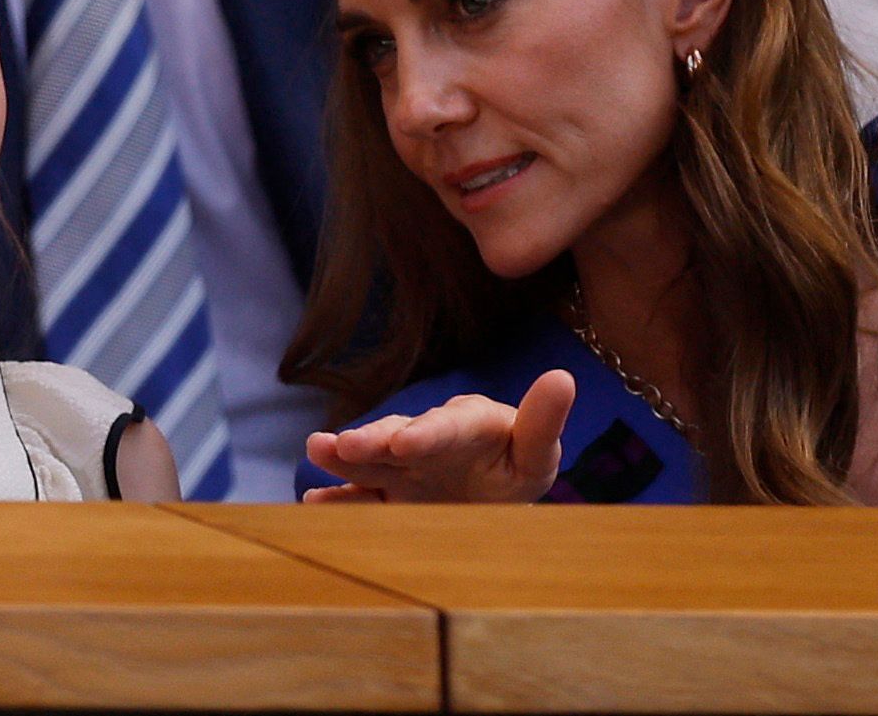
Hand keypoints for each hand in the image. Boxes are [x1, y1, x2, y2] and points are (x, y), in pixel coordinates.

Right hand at [302, 369, 576, 503]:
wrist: (493, 496)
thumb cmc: (519, 466)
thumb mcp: (537, 451)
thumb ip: (542, 421)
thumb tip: (562, 377)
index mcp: (467, 424)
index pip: (447, 426)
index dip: (425, 432)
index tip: (405, 443)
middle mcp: (427, 439)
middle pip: (397, 437)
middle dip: (371, 440)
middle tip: (342, 446)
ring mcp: (403, 466)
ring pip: (371, 460)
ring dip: (344, 456)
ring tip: (317, 451)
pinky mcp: (388, 492)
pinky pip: (361, 495)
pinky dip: (339, 497)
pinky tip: (314, 500)